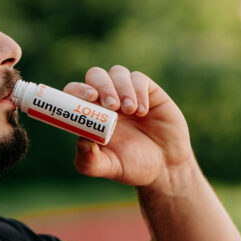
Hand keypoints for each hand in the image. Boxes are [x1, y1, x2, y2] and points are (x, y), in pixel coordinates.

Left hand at [63, 65, 193, 187]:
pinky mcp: (147, 91)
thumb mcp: (109, 168)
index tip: (89, 98)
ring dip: (122, 88)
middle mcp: (105, 101)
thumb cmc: (132, 167)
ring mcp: (126, 94)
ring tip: (131, 111)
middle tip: (112, 106)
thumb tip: (80, 140)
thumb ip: (90, 161)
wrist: (166, 166)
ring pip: (117, 72)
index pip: (74, 93)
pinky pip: (138, 79)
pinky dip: (139, 92)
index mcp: (91, 115)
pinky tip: (142, 112)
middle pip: (95, 75)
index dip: (77, 90)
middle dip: (101, 86)